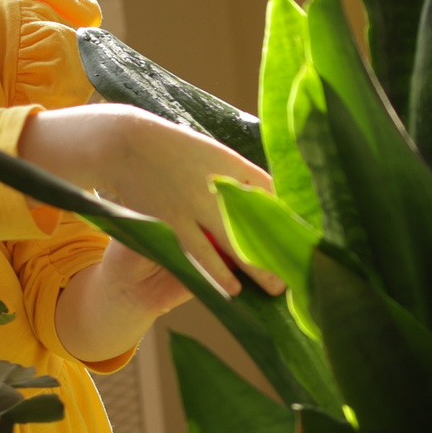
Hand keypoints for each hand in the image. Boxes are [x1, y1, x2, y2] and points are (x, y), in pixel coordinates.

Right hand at [21, 106, 280, 297]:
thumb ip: (243, 177)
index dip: (290, 220)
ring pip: (232, 243)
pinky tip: (233, 289)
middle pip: (258, 223)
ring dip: (255, 268)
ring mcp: (194, 204)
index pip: (273, 194)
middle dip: (280, 250)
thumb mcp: (215, 155)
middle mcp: (218, 185)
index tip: (306, 241)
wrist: (126, 142)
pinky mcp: (170, 221)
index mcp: (233, 165)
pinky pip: (199, 253)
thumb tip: (274, 197)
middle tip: (301, 273)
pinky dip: (217, 272)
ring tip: (274, 290)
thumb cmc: (177, 151)